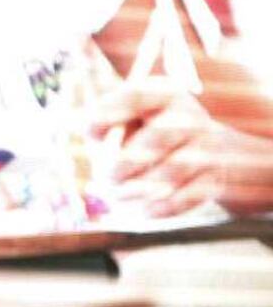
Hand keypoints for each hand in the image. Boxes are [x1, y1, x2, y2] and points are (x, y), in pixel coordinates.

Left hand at [90, 77, 229, 217]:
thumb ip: (108, 127)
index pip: (136, 95)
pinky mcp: (216, 177)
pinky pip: (190, 195)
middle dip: (128, 161)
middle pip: (159, 136)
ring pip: (175, 169)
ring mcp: (208, 146)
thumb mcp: (132, 121)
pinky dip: (164, 206)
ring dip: (141, 187)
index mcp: (163, 95)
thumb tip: (90, 133)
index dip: (109, 111)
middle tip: (108, 178)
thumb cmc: (154, 135)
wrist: (217, 155)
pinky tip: (145, 211)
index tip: (88, 132)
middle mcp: (189, 116)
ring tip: (118, 197)